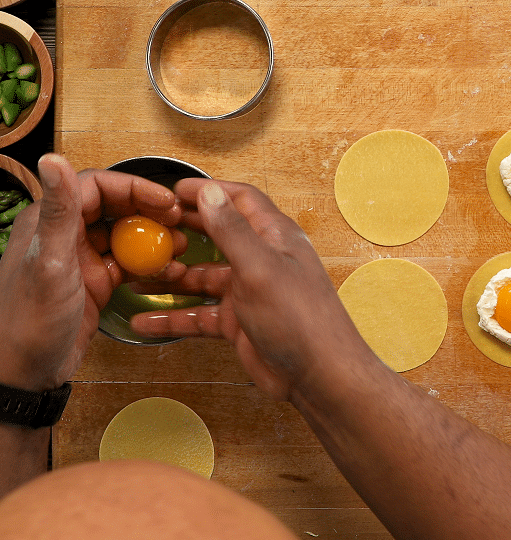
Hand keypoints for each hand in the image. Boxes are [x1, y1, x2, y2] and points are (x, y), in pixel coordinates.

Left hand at [0, 155, 184, 390]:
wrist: (24, 372)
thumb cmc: (30, 319)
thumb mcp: (50, 260)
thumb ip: (58, 210)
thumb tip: (52, 158)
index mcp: (50, 222)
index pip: (97, 186)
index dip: (135, 188)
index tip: (166, 201)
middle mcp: (66, 236)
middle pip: (115, 207)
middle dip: (150, 211)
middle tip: (179, 221)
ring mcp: (82, 261)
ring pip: (126, 235)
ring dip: (155, 238)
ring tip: (181, 246)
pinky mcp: (95, 284)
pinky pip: (129, 265)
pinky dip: (151, 265)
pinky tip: (169, 271)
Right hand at [129, 180, 366, 401]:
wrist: (318, 375)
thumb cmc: (302, 318)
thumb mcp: (261, 268)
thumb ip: (233, 231)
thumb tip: (210, 193)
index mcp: (275, 237)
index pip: (240, 200)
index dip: (209, 192)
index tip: (174, 190)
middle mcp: (262, 260)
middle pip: (217, 236)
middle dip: (183, 231)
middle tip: (147, 229)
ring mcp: (250, 292)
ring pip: (203, 278)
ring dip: (171, 277)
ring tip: (135, 275)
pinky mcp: (240, 323)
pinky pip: (200, 315)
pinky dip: (173, 318)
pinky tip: (145, 322)